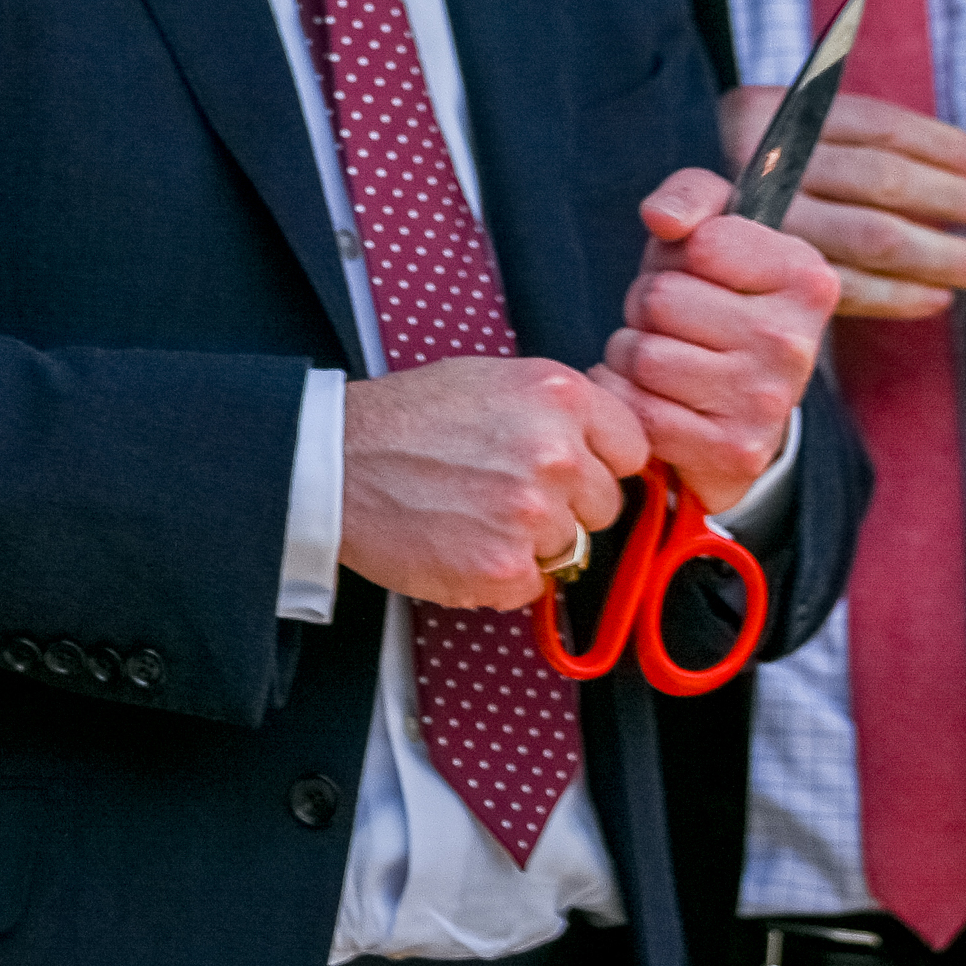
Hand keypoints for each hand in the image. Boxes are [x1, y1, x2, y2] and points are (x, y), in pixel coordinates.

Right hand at [337, 356, 646, 608]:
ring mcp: (533, 512)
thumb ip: (556, 410)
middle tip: (503, 488)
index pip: (632, 447)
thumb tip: (606, 445)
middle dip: (566, 504)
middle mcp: (555, 451)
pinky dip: (501, 573)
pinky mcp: (505, 567)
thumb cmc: (404, 419)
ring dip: (532, 541)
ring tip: (474, 511)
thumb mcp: (490, 380)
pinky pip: (535, 584)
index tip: (573, 468)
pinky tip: (462, 539)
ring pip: (572, 547)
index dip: (600, 461)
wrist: (334, 460)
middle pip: (605, 503)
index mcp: (557, 394)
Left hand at [599, 163, 836, 510]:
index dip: (679, 256)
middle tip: (677, 324)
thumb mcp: (711, 230)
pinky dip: (627, 399)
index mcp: (807, 276)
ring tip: (668, 359)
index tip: (703, 276)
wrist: (737, 405)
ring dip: (633, 354)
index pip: (700, 243)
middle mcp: (797, 343)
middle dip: (647, 306)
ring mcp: (768, 402)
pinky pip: (638, 411)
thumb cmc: (716, 301)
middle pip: (659, 298)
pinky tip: (657, 399)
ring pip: (643, 355)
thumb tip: (661, 219)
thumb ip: (691, 196)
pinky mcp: (736, 452)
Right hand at [724, 81, 965, 322]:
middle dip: (948, 198)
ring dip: (941, 254)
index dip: (938, 144)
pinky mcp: (763, 279)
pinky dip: (899, 297)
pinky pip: (848, 290)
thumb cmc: (749, 180)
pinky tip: (936, 298)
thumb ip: (847, 136)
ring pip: (873, 236)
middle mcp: (758, 164)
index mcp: (766, 113)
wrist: (669, 243)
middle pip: (879, 180)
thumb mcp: (773, 135)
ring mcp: (760, 224)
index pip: (873, 125)